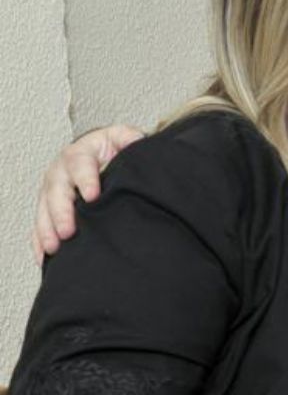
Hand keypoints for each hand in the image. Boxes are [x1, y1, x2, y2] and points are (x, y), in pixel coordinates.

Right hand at [31, 125, 143, 261]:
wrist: (102, 155)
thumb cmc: (114, 150)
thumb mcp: (124, 139)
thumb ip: (130, 140)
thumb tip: (138, 142)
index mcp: (80, 153)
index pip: (80, 164)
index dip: (85, 180)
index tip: (93, 196)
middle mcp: (61, 171)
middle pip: (56, 191)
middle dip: (61, 212)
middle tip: (68, 231)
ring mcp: (52, 190)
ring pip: (44, 209)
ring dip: (47, 229)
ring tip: (55, 247)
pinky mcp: (49, 207)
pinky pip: (41, 224)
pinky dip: (41, 240)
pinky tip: (46, 256)